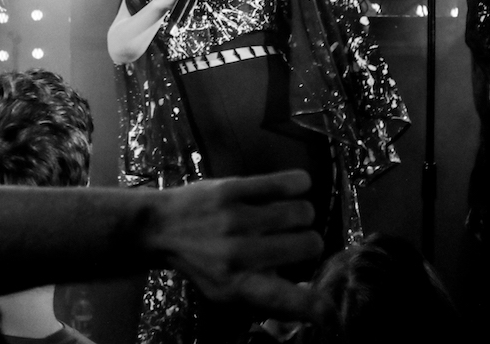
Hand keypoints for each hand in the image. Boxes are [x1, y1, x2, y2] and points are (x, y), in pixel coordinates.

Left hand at [146, 170, 336, 327]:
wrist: (160, 227)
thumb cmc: (200, 262)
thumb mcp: (227, 291)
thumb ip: (268, 298)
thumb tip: (315, 303)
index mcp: (240, 285)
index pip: (288, 299)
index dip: (316, 305)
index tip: (329, 308)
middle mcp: (241, 254)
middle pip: (310, 244)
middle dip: (308, 243)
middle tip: (292, 241)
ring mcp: (237, 218)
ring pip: (303, 211)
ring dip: (301, 214)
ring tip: (285, 216)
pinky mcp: (232, 188)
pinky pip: (287, 182)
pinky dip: (298, 184)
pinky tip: (295, 189)